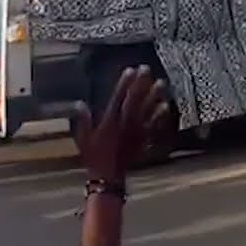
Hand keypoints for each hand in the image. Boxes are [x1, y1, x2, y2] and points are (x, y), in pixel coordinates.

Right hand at [73, 66, 171, 180]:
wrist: (107, 175)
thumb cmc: (94, 156)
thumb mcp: (83, 138)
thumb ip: (83, 120)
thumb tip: (79, 103)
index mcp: (109, 121)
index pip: (117, 98)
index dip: (124, 83)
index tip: (130, 70)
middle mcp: (124, 123)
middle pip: (134, 100)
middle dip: (140, 84)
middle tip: (147, 69)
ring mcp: (135, 131)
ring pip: (146, 110)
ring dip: (153, 96)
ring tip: (161, 83)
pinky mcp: (143, 139)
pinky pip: (153, 125)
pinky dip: (159, 116)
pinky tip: (166, 106)